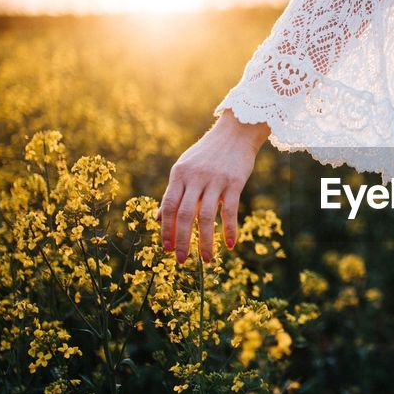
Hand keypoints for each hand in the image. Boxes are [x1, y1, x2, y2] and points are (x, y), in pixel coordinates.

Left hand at [156, 110, 269, 262]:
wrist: (236, 132)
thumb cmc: (208, 153)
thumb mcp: (185, 168)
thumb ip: (173, 193)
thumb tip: (157, 218)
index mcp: (179, 175)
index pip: (168, 207)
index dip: (165, 230)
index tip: (167, 249)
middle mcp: (194, 177)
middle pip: (184, 215)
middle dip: (181, 240)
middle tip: (181, 260)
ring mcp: (215, 180)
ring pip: (206, 216)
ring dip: (205, 241)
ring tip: (206, 259)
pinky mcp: (234, 182)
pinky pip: (230, 210)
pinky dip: (229, 229)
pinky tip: (229, 244)